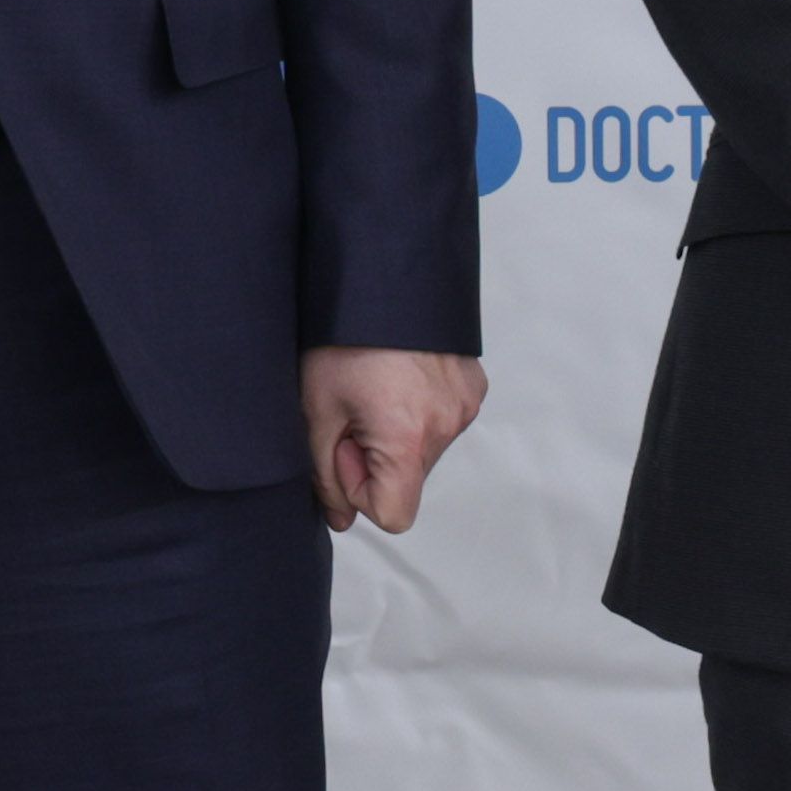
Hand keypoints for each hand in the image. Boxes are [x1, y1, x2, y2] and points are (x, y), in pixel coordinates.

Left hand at [304, 347, 485, 533]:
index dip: (359, 491)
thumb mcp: (317, 408)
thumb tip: (340, 517)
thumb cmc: (343, 336)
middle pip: (408, 480)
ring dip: (396, 435)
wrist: (381, 273)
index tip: (344, 447)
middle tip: (352, 410)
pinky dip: (417, 411)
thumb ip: (324, 472)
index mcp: (408, 437)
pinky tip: (395, 377)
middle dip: (375, 458)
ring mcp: (466, 404)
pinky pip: (443, 420)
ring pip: (424, 451)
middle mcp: (448, 424)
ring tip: (373, 388)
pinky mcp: (473, 385)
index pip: (393, 515)